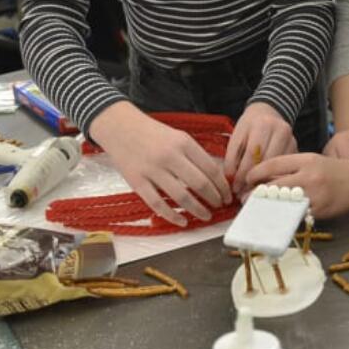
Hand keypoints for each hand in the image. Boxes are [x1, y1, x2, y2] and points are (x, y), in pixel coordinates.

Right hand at [89, 102, 231, 226]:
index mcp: (183, 142)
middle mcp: (169, 156)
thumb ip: (194, 154)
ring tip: (206, 215)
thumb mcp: (178, 136)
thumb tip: (215, 177)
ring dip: (197, 210)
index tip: (227, 194)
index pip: (210, 168)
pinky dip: (172, 216)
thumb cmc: (152, 133)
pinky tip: (182, 221)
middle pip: (199, 184)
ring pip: (181, 196)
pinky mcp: (137, 182)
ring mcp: (152, 170)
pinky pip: (158, 204)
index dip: (222, 185)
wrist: (120, 127)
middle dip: (214, 198)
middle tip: (220, 206)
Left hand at [225, 101, 296, 194]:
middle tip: (244, 193)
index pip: (252, 153)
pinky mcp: (296, 148)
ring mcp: (291, 139)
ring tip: (252, 191)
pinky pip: (285, 168)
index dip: (242, 173)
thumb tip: (231, 179)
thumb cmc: (250, 125)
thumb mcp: (237, 135)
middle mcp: (280, 130)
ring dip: (264, 181)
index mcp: (262, 124)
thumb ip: (232, 156)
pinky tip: (265, 185)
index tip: (235, 187)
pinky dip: (274, 178)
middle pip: (266, 161)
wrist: (269, 112)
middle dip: (254, 179)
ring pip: (278, 166)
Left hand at [245, 152, 348, 218]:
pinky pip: (297, 215)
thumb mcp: (312, 161)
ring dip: (268, 207)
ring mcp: (315, 195)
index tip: (246, 179)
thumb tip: (264, 178)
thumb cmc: (333, 170)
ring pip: (283, 203)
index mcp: (306, 160)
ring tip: (257, 209)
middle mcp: (309, 176)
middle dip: (257, 193)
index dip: (256, 172)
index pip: (273, 164)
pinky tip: (276, 218)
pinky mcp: (320, 211)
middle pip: (275, 186)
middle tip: (246, 198)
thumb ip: (290, 168)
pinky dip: (285, 216)